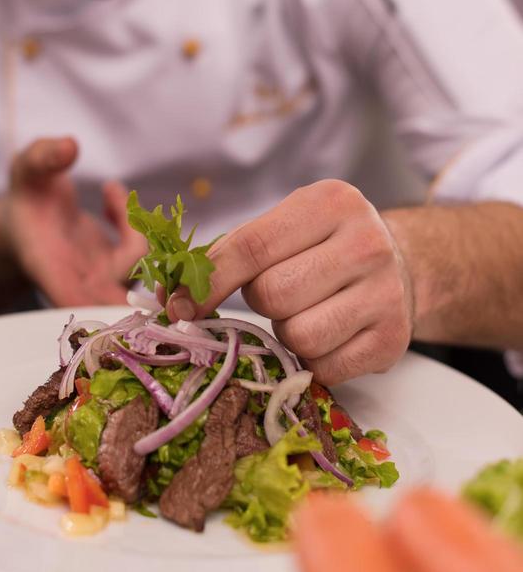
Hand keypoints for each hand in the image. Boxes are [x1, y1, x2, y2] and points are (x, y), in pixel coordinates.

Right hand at [7, 137, 146, 305]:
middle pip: (117, 298)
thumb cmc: (25, 193)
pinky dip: (139, 225)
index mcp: (48, 265)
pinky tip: (113, 196)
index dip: (100, 303)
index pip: (72, 297)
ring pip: (138, 270)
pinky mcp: (117, 266)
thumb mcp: (26, 167)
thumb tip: (69, 146)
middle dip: (140, 274)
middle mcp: (77, 279)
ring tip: (112, 193)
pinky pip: (143, 254)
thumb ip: (43, 157)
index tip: (121, 287)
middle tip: (135, 220)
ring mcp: (100, 275)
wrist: (28, 214)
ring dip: (139, 230)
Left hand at [167, 180, 413, 382]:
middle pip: (272, 295)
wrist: (400, 263)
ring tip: (305, 312)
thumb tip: (171, 298)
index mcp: (331, 203)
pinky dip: (313, 360)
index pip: (251, 247)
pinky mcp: (393, 340)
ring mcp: (386, 293)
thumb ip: (230, 251)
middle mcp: (366, 243)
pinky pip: (325, 368)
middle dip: (260, 302)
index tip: (179, 306)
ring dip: (286, 333)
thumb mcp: (286, 225)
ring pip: (298, 336)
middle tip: (277, 293)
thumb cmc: (322, 244)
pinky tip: (328, 335)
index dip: (206, 282)